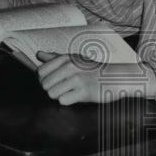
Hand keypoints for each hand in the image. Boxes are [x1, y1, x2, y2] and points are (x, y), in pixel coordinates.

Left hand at [36, 53, 154, 104]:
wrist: (116, 77)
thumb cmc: (93, 69)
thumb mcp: (75, 59)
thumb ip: (55, 57)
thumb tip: (38, 54)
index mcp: (66, 59)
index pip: (41, 72)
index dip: (45, 79)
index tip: (55, 80)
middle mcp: (70, 67)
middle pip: (44, 84)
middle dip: (52, 89)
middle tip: (64, 88)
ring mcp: (77, 79)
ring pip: (52, 93)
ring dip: (59, 95)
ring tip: (70, 92)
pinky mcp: (84, 91)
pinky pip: (63, 101)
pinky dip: (68, 101)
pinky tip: (76, 96)